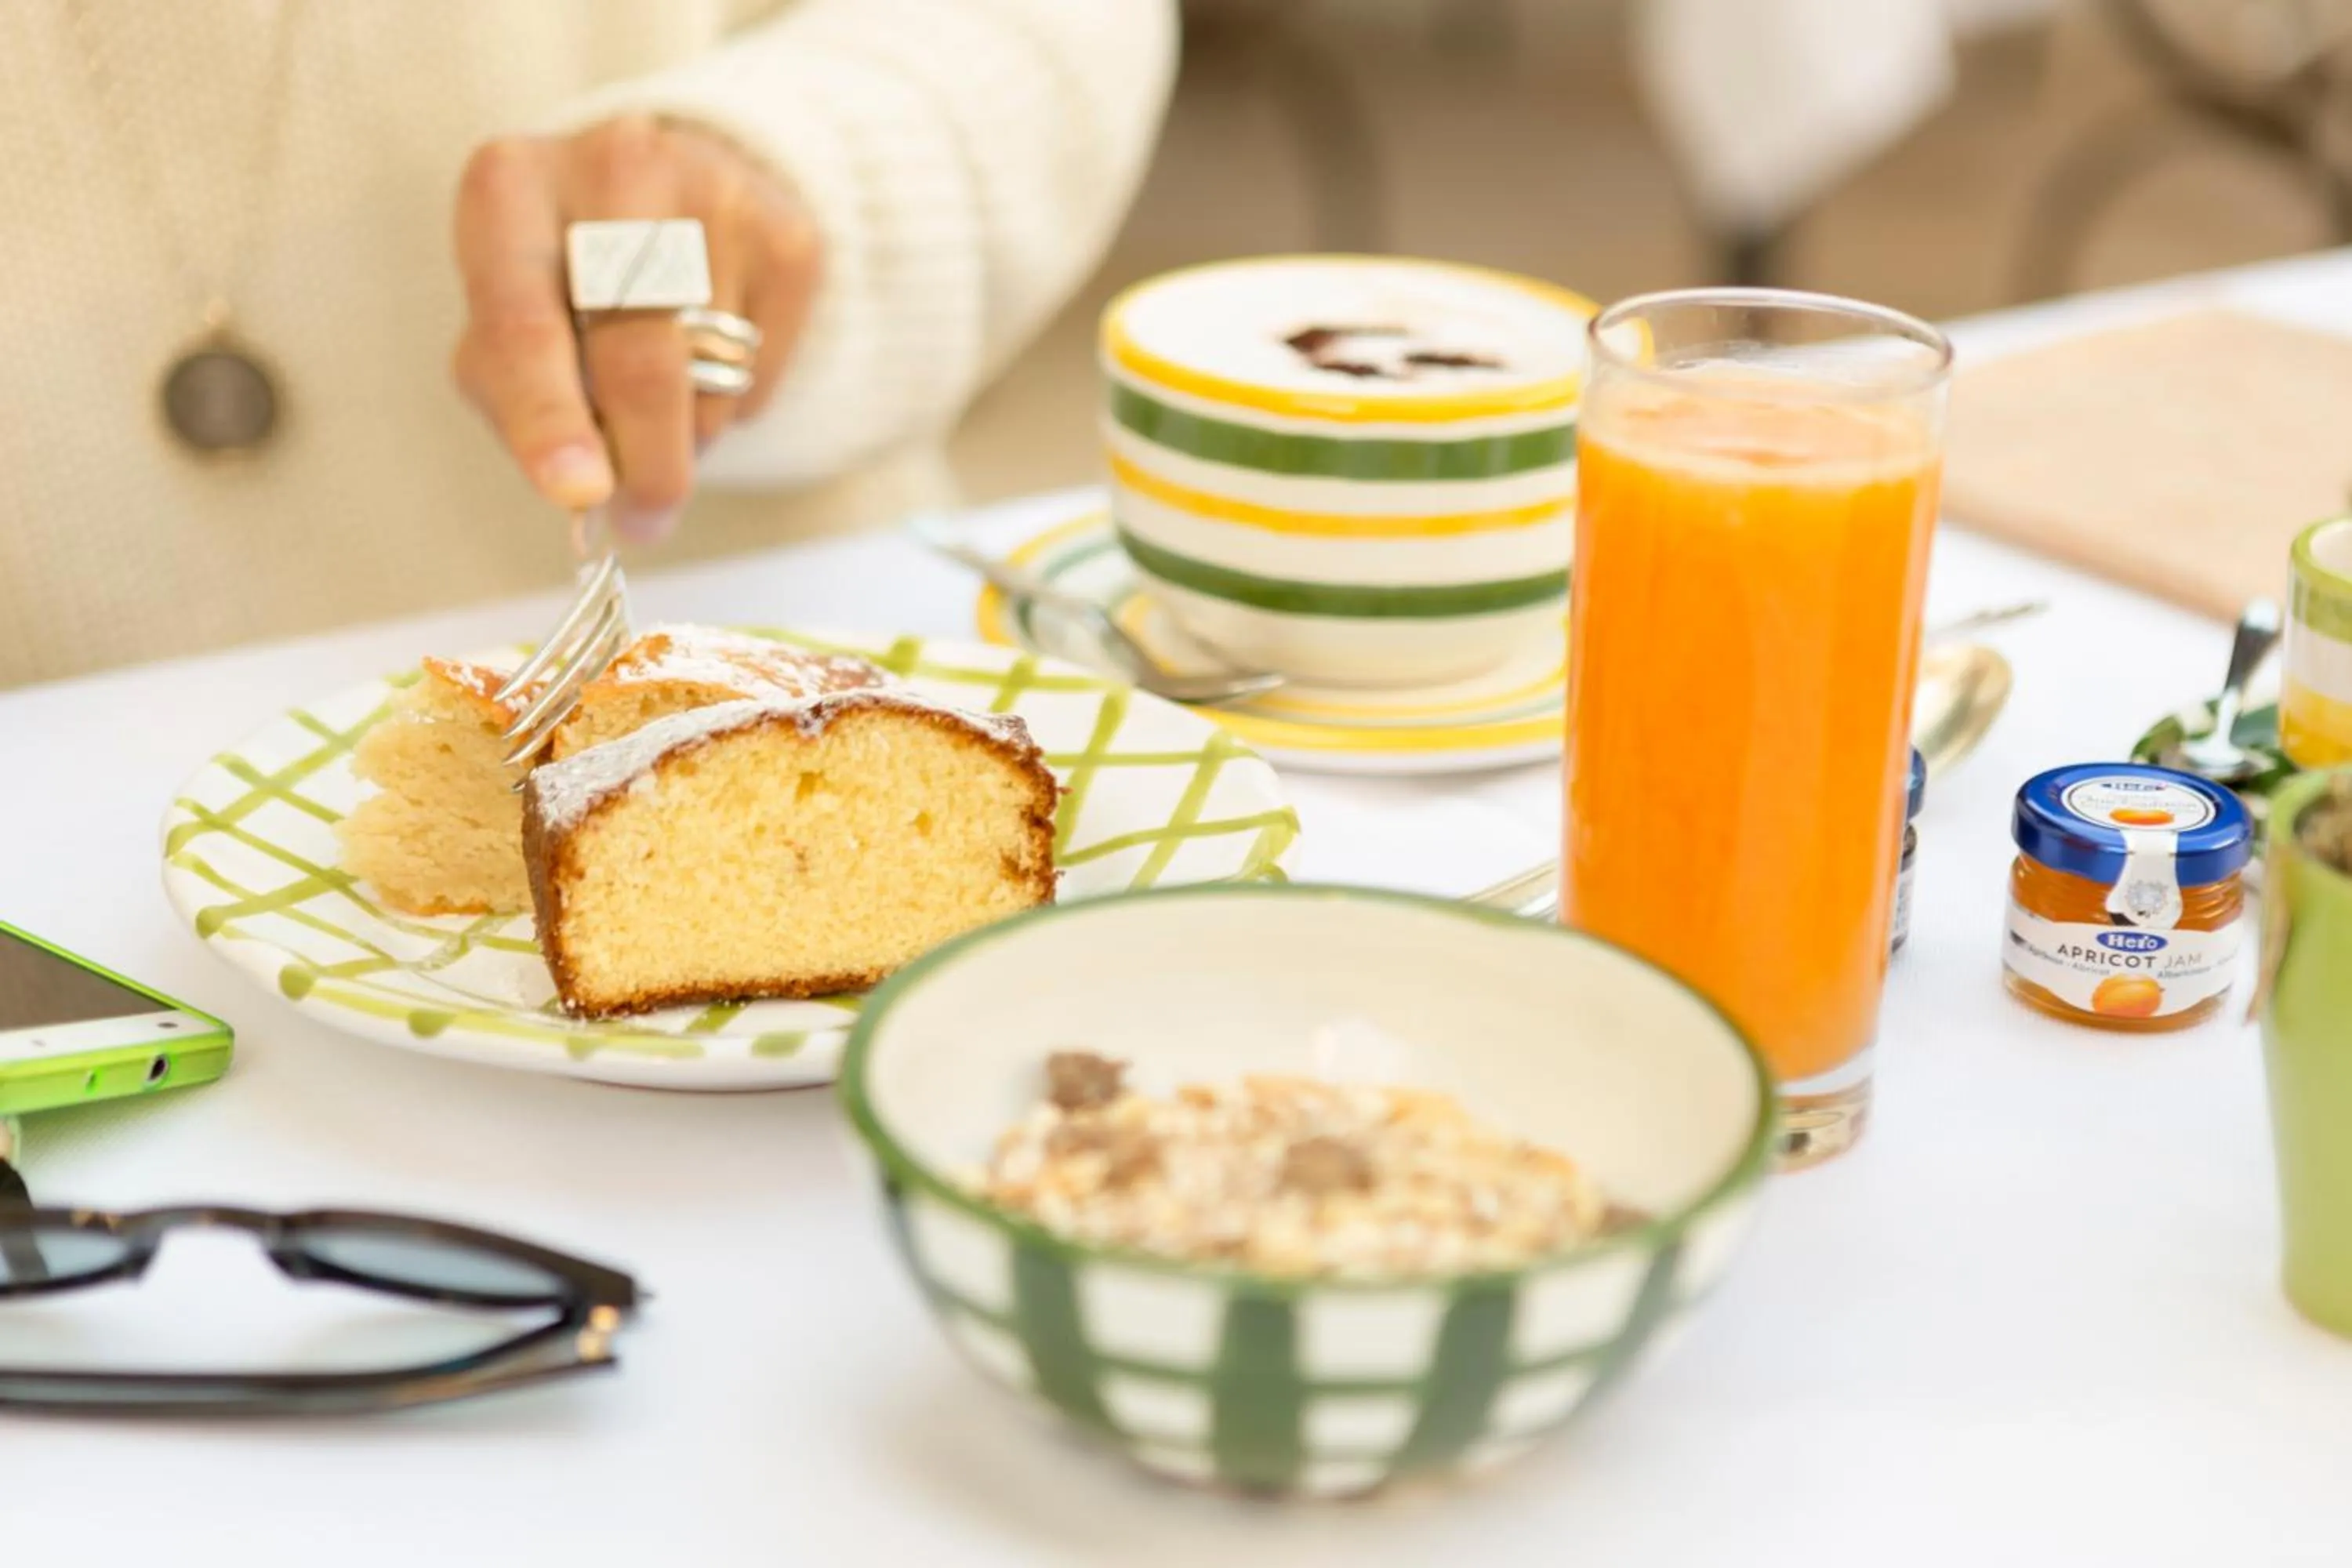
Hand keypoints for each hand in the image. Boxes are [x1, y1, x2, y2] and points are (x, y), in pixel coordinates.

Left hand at [451, 116, 819, 542]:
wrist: (670, 194)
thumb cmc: (563, 282)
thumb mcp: (506, 328)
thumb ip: (522, 408)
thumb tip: (588, 494)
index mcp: (509, 187)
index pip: (526, 323)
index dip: (549, 417)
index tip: (578, 491)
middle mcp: (613, 164)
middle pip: (639, 358)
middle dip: (646, 462)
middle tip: (644, 520)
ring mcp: (713, 190)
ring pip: (711, 374)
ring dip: (688, 432)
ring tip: (661, 405)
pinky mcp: (788, 231)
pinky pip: (766, 368)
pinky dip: (736, 399)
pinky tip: (709, 360)